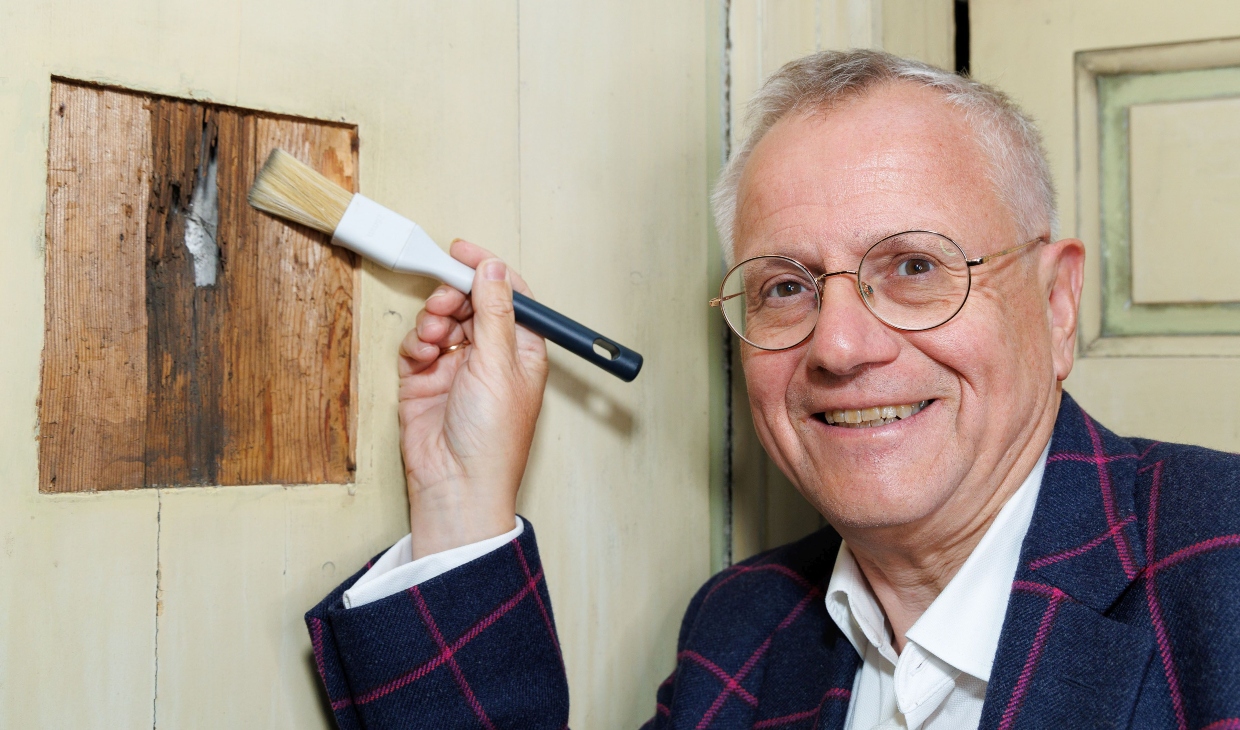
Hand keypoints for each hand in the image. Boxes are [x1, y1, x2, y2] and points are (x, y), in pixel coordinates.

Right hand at [397, 239, 548, 558]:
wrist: (455, 484)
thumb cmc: (492, 438)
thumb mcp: (498, 364)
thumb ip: (493, 311)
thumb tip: (493, 269)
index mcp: (523, 351)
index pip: (509, 296)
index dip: (487, 271)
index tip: (464, 251)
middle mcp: (491, 356)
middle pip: (470, 304)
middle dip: (453, 295)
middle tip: (443, 299)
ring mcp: (457, 368)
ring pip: (441, 321)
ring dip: (433, 320)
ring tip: (433, 335)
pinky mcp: (426, 381)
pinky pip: (418, 346)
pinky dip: (416, 343)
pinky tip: (421, 354)